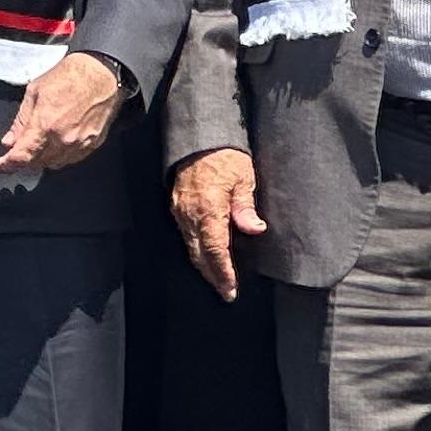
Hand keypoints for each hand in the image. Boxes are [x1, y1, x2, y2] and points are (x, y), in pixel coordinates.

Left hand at [0, 50, 126, 177]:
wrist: (100, 74)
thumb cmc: (68, 77)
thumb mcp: (33, 92)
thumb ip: (21, 121)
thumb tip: (9, 141)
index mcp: (45, 125)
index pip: (23, 156)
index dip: (8, 165)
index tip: (1, 166)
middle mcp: (64, 139)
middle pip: (37, 163)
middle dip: (24, 160)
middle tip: (16, 151)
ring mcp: (80, 144)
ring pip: (54, 164)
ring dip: (41, 160)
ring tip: (36, 146)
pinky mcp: (93, 144)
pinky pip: (71, 159)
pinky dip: (59, 156)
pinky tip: (55, 145)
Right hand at [172, 147, 265, 300]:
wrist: (199, 137)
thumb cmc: (226, 157)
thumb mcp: (243, 179)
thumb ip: (246, 207)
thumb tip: (255, 230)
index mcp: (208, 209)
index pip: (215, 250)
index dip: (223, 272)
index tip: (230, 290)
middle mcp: (189, 213)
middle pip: (199, 253)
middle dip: (212, 275)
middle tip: (226, 292)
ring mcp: (180, 210)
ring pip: (190, 245)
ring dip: (203, 264)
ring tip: (216, 278)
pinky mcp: (176, 204)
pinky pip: (185, 234)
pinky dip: (196, 249)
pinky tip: (204, 254)